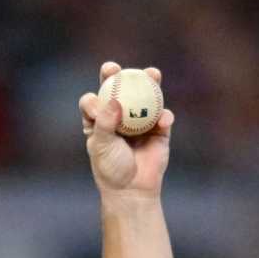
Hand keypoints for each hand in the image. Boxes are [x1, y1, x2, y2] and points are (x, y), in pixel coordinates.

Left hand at [79, 61, 173, 199]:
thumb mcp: (101, 146)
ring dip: (150, 82)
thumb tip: (114, 100)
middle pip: (120, 90)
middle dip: (118, 75)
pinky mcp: (159, 129)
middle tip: (116, 68)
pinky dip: (164, 116)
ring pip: (146, 97)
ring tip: (152, 73)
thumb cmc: (111, 168)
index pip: (94, 101)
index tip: (96, 95)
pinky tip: (163, 118)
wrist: (132, 189)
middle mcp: (119, 117)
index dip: (94, 93)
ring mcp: (140, 121)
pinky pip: (163, 117)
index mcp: (99, 121)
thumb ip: (105, 123)